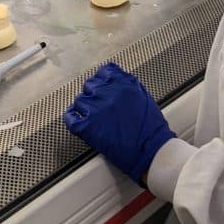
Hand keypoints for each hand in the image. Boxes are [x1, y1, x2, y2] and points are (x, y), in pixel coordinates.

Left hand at [63, 63, 174, 184]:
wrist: (152, 151)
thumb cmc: (152, 129)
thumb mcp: (144, 98)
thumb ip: (129, 86)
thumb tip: (118, 81)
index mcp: (123, 84)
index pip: (104, 72)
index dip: (102, 80)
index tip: (101, 85)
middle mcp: (107, 93)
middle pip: (90, 85)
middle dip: (93, 94)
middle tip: (97, 104)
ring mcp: (96, 109)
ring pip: (79, 101)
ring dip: (84, 107)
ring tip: (89, 115)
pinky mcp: (88, 127)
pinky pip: (71, 119)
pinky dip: (71, 119)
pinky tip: (75, 120)